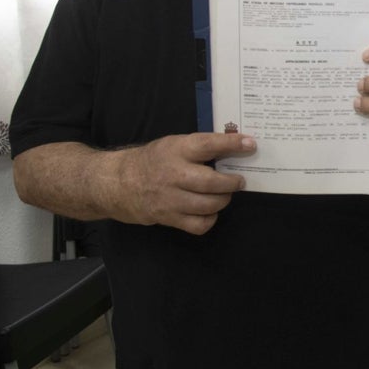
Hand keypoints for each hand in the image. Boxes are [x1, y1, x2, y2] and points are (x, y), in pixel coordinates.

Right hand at [109, 133, 252, 235]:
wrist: (118, 183)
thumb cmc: (153, 161)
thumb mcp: (173, 144)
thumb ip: (199, 147)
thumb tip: (237, 145)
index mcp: (175, 150)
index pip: (207, 145)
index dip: (231, 144)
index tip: (250, 144)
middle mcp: (172, 174)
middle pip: (211, 182)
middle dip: (232, 182)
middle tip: (239, 180)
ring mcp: (169, 199)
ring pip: (208, 205)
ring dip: (223, 200)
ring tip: (224, 194)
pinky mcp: (168, 218)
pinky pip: (199, 225)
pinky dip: (210, 219)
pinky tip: (209, 210)